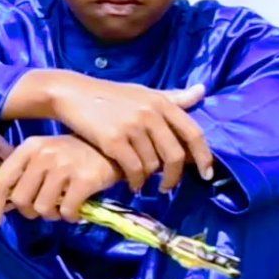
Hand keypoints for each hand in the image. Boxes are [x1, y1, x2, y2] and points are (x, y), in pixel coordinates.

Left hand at [0, 134, 118, 225]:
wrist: (113, 148)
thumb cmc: (74, 155)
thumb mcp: (46, 155)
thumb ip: (26, 174)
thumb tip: (5, 204)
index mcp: (30, 147)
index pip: (2, 179)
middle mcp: (43, 155)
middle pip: (21, 200)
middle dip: (30, 212)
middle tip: (45, 209)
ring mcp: (63, 166)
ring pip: (42, 209)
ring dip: (52, 215)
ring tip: (62, 208)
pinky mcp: (83, 180)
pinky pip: (66, 212)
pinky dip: (71, 217)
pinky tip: (77, 211)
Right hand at [46, 72, 212, 192]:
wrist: (72, 93)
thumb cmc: (110, 95)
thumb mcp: (143, 92)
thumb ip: (173, 96)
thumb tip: (202, 91)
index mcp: (161, 102)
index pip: (193, 133)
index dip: (204, 157)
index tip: (207, 174)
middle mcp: (150, 113)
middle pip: (175, 155)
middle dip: (174, 177)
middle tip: (167, 186)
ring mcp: (132, 126)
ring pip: (152, 165)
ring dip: (148, 177)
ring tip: (141, 179)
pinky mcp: (113, 140)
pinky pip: (133, 169)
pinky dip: (134, 181)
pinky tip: (131, 183)